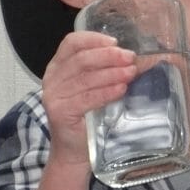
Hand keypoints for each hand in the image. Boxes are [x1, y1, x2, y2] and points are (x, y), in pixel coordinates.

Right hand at [41, 31, 136, 166]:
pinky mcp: (60, 112)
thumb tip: (136, 57)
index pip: (72, 42)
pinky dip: (106, 92)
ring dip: (112, 73)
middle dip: (109, 56)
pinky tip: (121, 89)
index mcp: (59, 66)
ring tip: (131, 73)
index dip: (95, 39)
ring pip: (86, 77)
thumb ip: (107, 69)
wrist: (76, 150)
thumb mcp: (96, 86)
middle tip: (130, 58)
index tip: (116, 42)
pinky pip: (87, 97)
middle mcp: (52, 78)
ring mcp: (54, 95)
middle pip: (82, 58)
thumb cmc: (89, 115)